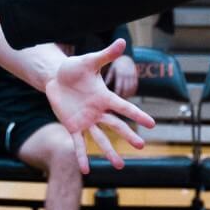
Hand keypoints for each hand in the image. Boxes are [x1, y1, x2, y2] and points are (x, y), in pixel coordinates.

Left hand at [44, 38, 153, 172]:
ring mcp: (86, 120)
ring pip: (101, 138)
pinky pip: (78, 143)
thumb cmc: (74, 68)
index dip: (138, 114)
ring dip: (110, 152)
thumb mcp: (89, 61)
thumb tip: (122, 41)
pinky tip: (86, 169)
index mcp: (104, 97)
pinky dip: (81, 156)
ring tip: (120, 166)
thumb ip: (106, 55)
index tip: (153, 123)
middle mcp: (98, 111)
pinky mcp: (72, 126)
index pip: (123, 107)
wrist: (56, 77)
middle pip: (116, 125)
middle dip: (128, 135)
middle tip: (141, 146)